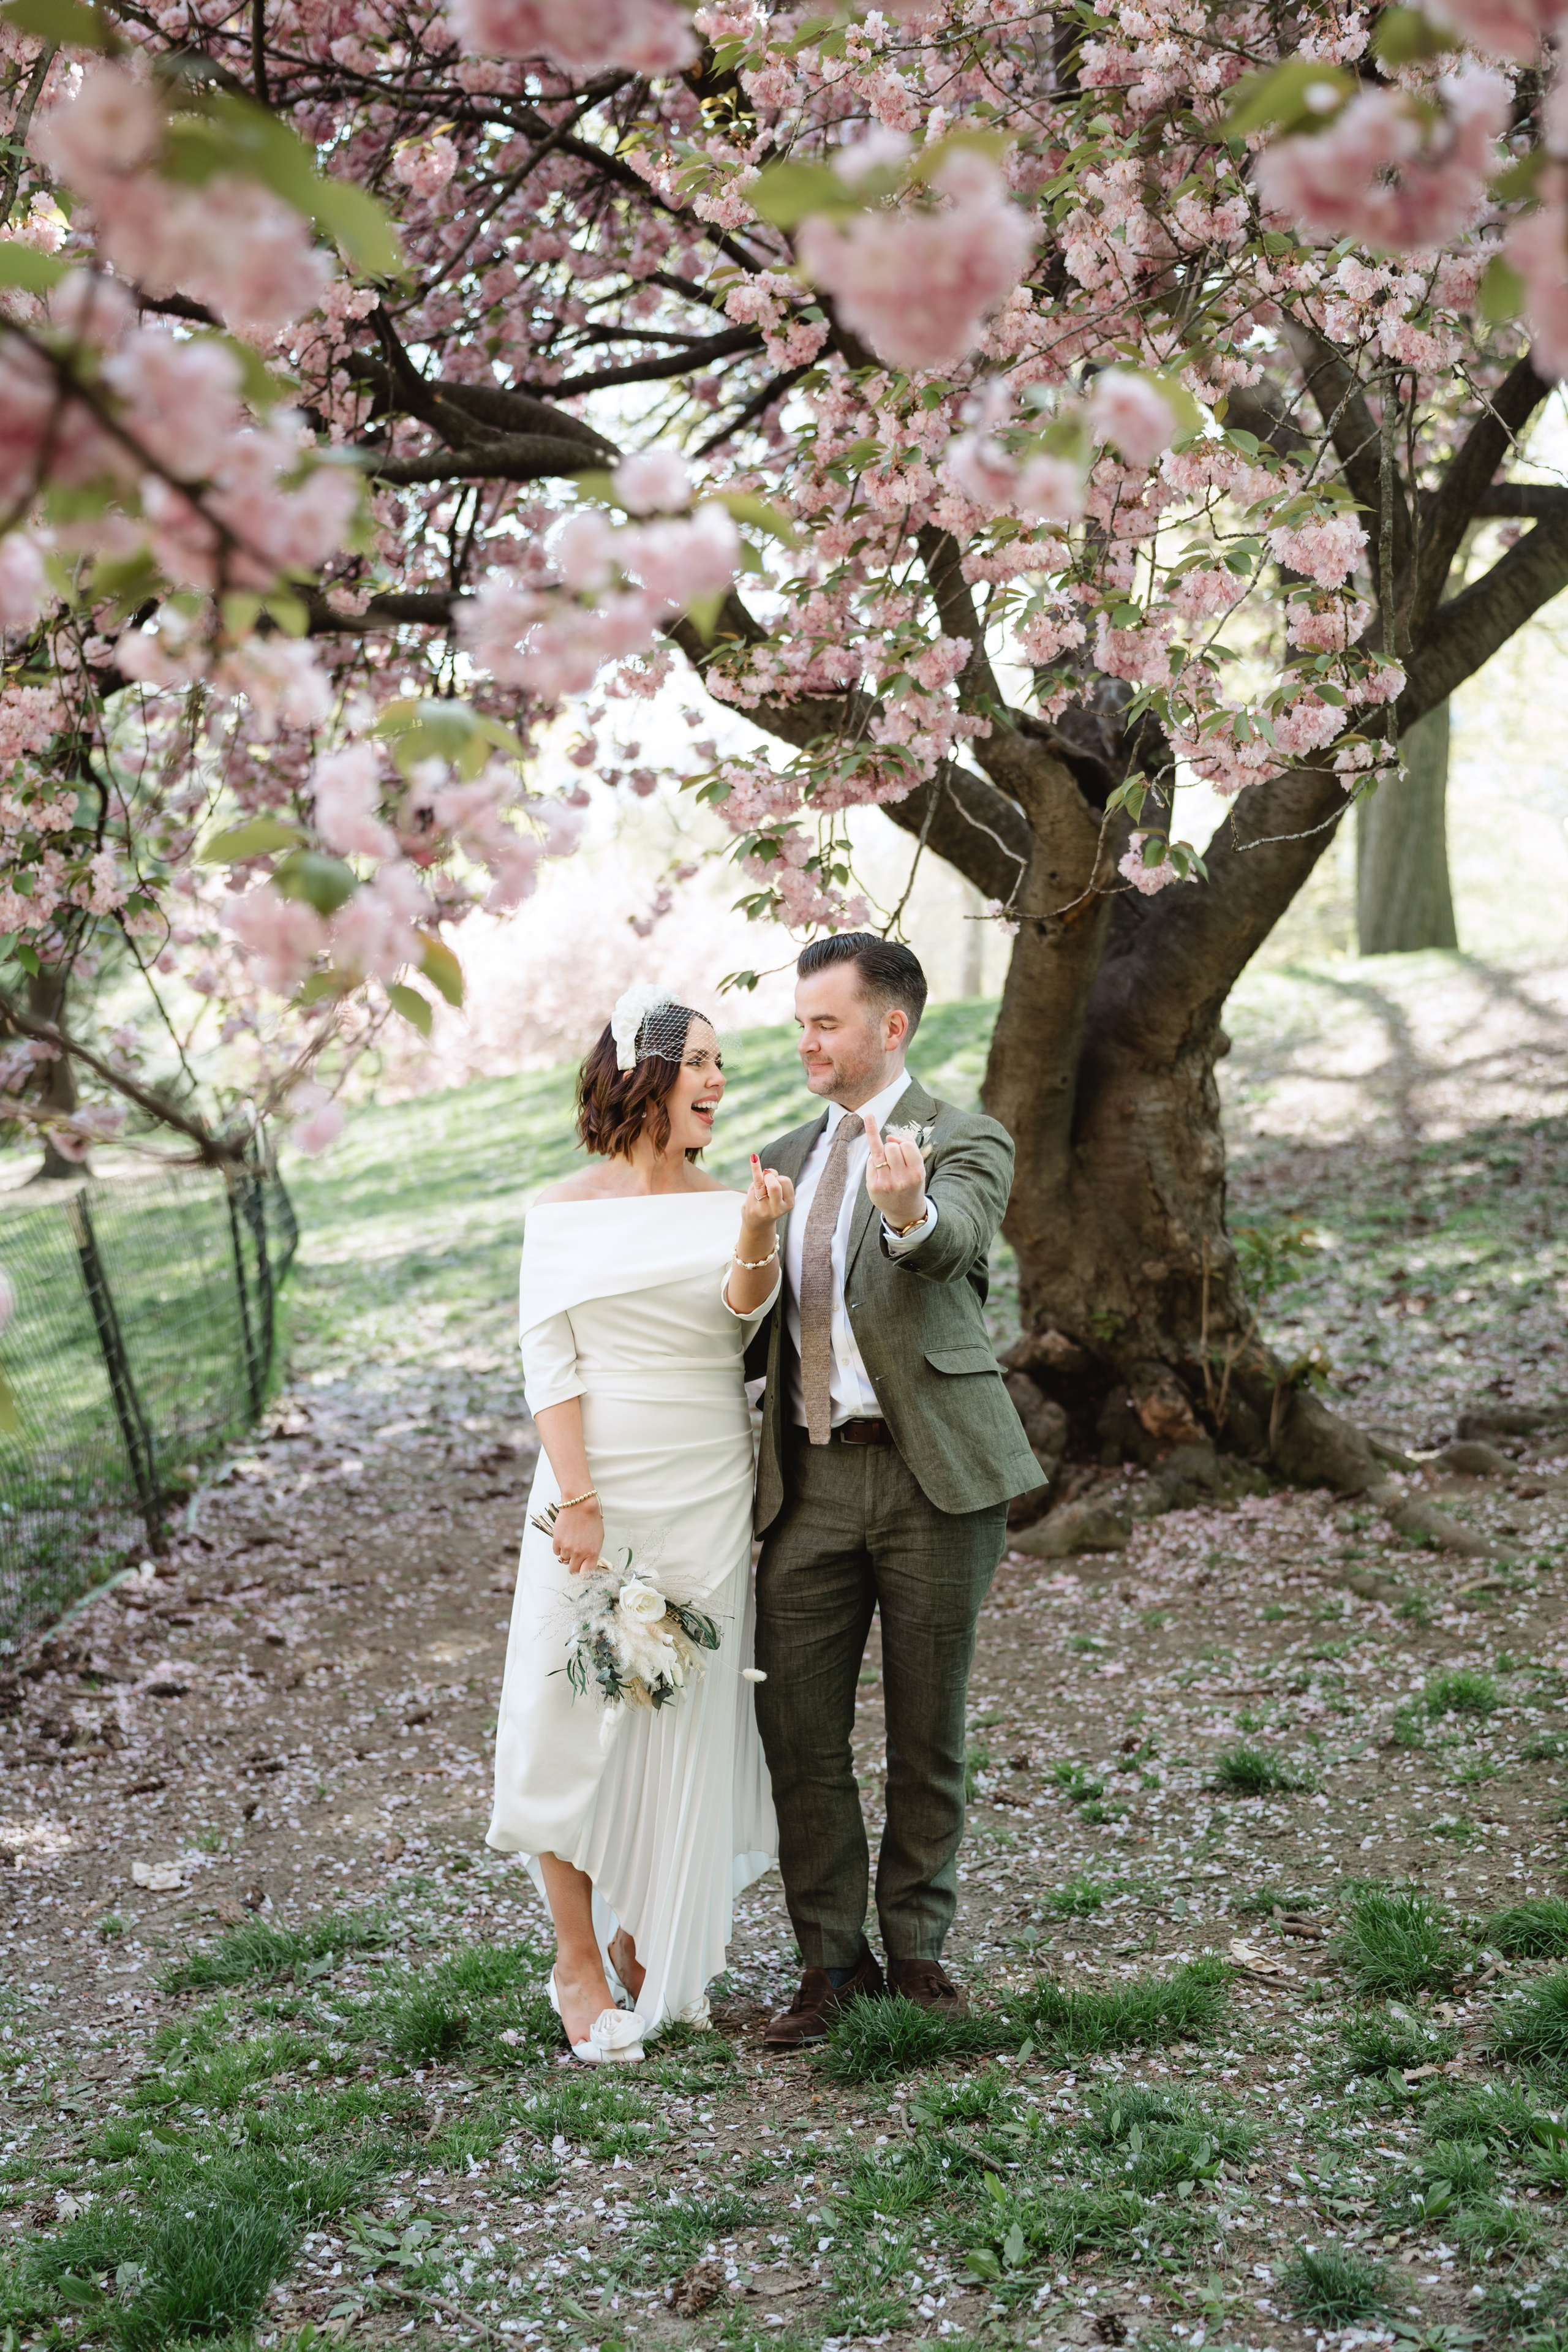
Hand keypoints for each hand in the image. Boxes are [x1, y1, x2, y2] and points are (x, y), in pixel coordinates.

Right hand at [553, 1498, 602, 1574]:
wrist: (580, 1504)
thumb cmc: (591, 1520)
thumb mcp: (598, 1538)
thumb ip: (592, 1553)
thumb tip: (587, 1564)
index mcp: (592, 1553)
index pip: (586, 1575)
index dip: (583, 1575)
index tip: (583, 1572)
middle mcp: (579, 1553)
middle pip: (573, 1571)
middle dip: (574, 1566)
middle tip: (576, 1557)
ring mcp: (567, 1548)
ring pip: (564, 1560)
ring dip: (567, 1555)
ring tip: (572, 1541)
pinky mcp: (557, 1541)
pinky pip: (557, 1552)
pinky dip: (560, 1548)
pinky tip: (565, 1537)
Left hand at [739, 1153, 793, 1255]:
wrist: (757, 1224)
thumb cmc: (769, 1203)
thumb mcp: (778, 1194)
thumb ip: (775, 1180)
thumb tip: (767, 1171)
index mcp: (789, 1204)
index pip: (785, 1181)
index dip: (778, 1177)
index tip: (774, 1184)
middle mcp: (778, 1208)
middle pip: (776, 1183)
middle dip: (770, 1177)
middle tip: (766, 1183)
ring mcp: (763, 1208)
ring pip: (762, 1182)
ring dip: (761, 1176)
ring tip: (761, 1181)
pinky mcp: (752, 1207)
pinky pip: (752, 1184)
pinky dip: (755, 1168)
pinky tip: (754, 1157)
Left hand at [863, 1114, 926, 1230]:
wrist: (905, 1212)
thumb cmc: (911, 1184)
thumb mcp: (919, 1167)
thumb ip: (909, 1148)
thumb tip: (888, 1137)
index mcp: (916, 1173)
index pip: (906, 1145)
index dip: (901, 1141)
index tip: (899, 1144)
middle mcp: (902, 1179)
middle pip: (891, 1147)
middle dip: (891, 1147)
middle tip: (894, 1158)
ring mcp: (886, 1183)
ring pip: (879, 1151)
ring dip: (882, 1151)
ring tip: (887, 1161)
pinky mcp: (873, 1186)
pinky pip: (871, 1161)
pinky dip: (874, 1161)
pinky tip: (879, 1168)